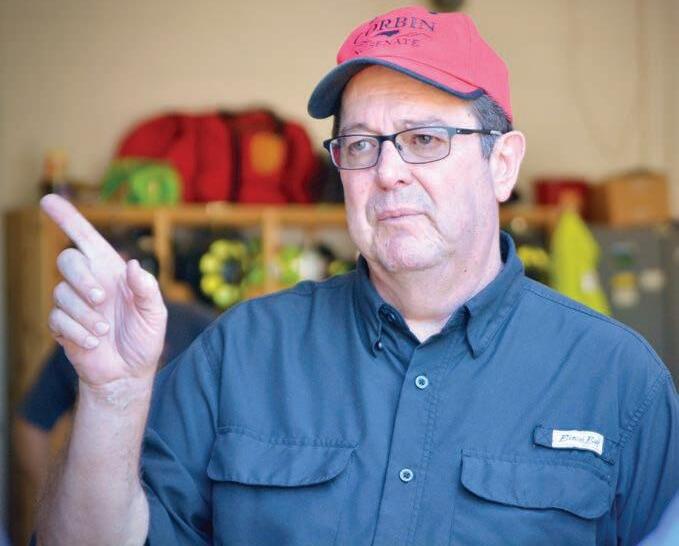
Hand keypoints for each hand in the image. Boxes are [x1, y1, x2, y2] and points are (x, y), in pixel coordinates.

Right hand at [41, 194, 166, 388]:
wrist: (129, 372)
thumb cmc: (144, 338)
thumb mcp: (156, 313)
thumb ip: (147, 289)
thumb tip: (131, 265)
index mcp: (112, 271)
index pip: (86, 238)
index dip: (68, 218)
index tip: (48, 200)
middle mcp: (90, 282)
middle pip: (67, 260)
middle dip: (82, 277)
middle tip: (101, 298)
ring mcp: (74, 303)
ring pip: (61, 293)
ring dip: (85, 314)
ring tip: (104, 331)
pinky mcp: (62, 325)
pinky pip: (57, 319)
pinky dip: (78, 332)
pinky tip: (94, 342)